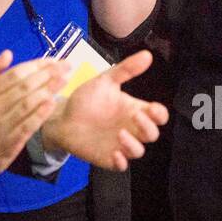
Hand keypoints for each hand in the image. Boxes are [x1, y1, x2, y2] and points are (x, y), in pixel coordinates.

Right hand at [0, 52, 67, 190]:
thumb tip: (8, 53)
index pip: (15, 74)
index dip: (36, 65)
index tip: (53, 60)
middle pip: (24, 86)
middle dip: (47, 74)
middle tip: (66, 66)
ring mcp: (2, 125)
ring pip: (27, 104)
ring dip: (48, 90)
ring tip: (64, 80)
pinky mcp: (10, 142)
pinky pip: (27, 125)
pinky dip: (40, 113)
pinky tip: (52, 103)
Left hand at [40, 51, 167, 170]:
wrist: (61, 117)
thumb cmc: (86, 99)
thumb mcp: (105, 81)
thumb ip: (126, 69)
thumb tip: (147, 55)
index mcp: (133, 110)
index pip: (158, 116)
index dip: (160, 114)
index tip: (152, 108)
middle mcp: (131, 129)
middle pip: (152, 134)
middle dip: (148, 127)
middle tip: (135, 115)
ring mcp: (120, 145)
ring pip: (139, 151)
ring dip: (134, 144)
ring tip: (120, 133)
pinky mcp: (108, 157)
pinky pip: (121, 166)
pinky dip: (121, 162)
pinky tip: (114, 153)